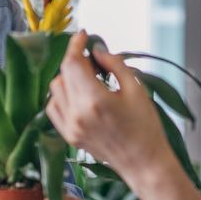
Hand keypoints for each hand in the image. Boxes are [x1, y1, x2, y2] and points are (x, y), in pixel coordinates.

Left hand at [46, 31, 174, 187]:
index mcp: (94, 101)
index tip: (83, 35)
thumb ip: (114, 64)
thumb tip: (97, 49)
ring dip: (68, 77)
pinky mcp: (68, 136)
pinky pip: (53, 107)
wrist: (144, 164)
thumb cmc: (146, 128)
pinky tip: (80, 95)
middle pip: (63, 74)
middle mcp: (76, 114)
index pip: (72, 63)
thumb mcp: (136, 89)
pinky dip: (62, 95)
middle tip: (96, 62)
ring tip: (90, 79)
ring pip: (55, 89)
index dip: (76, 44)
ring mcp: (69, 127)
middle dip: (76, 61)